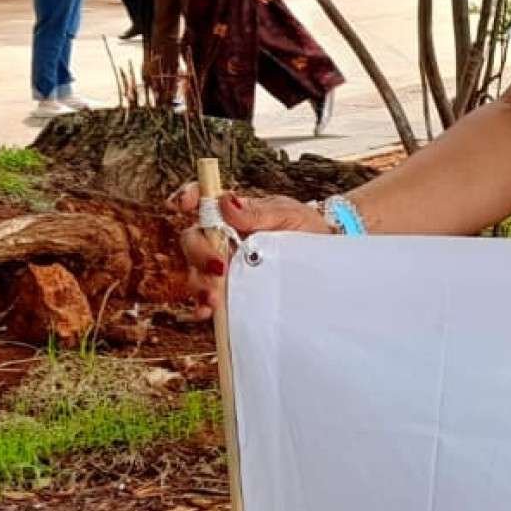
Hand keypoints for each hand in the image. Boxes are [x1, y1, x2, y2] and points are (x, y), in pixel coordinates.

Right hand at [171, 183, 327, 310]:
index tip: (183, 204)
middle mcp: (223, 239)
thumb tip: (225, 202)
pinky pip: (209, 299)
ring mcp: (226, 266)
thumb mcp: (288, 215)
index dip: (187, 197)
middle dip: (199, 254)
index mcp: (233, 215)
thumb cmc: (307, 230)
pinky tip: (208, 313)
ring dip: (200, 285)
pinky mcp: (232, 291)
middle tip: (219, 267)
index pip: (202, 200)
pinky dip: (203, 306)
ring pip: (196, 272)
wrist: (327, 264)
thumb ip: (258, 212)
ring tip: (216, 298)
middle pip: (193, 241)